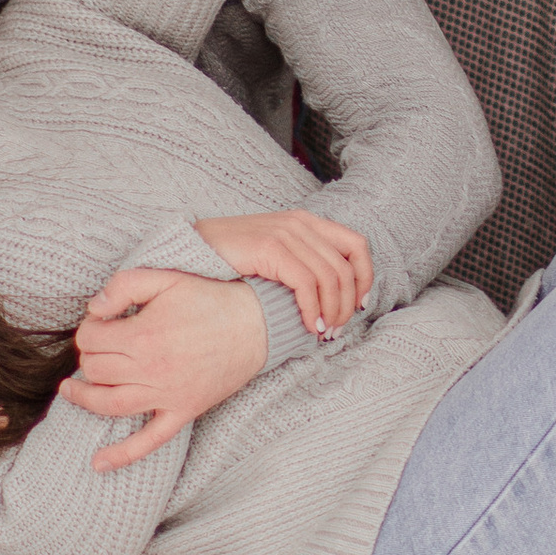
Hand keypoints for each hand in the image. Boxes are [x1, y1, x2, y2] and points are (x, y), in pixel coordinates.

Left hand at [64, 266, 266, 467]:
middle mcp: (151, 369)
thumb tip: (92, 308)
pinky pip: (149, 441)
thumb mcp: (166, 279)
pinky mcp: (182, 412)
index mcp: (144, 335)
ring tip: (70, 390)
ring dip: (84, 399)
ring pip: (109, 405)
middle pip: (96, 370)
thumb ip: (124, 285)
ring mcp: (166, 395)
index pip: (91, 338)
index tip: (99, 323)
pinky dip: (121, 455)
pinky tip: (97, 463)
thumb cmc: (209, 299)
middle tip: (98, 345)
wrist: (256, 325)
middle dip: (89, 356)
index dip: (88, 328)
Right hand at [193, 209, 373, 335]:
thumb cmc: (231, 259)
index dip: (365, 278)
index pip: (357, 245)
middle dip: (347, 305)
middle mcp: (301, 223)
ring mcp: (286, 233)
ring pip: (331, 278)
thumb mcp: (275, 254)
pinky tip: (309, 326)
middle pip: (347, 267)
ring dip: (332, 312)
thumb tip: (332, 298)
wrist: (191, 248)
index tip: (359, 306)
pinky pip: (307, 284)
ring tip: (323, 333)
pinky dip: (313, 309)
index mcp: (306, 221)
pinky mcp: (271, 247)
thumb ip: (302, 264)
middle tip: (336, 330)